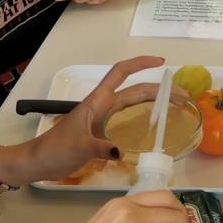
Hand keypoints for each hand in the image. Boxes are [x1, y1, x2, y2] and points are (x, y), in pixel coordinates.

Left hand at [2, 55, 184, 184]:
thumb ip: (100, 148)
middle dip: (159, 90)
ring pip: (133, 103)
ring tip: (174, 106)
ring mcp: (102, 118)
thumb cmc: (56, 148)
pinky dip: (144, 117)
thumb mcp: (79, 147)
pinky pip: (128, 119)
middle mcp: (102, 106)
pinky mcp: (102, 131)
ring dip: (154, 101)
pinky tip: (154, 126)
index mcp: (97, 101)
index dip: (140, 63)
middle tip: (182, 97)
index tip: (161, 62)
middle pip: (135, 90)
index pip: (120, 73)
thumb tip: (122, 151)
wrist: (40, 160)